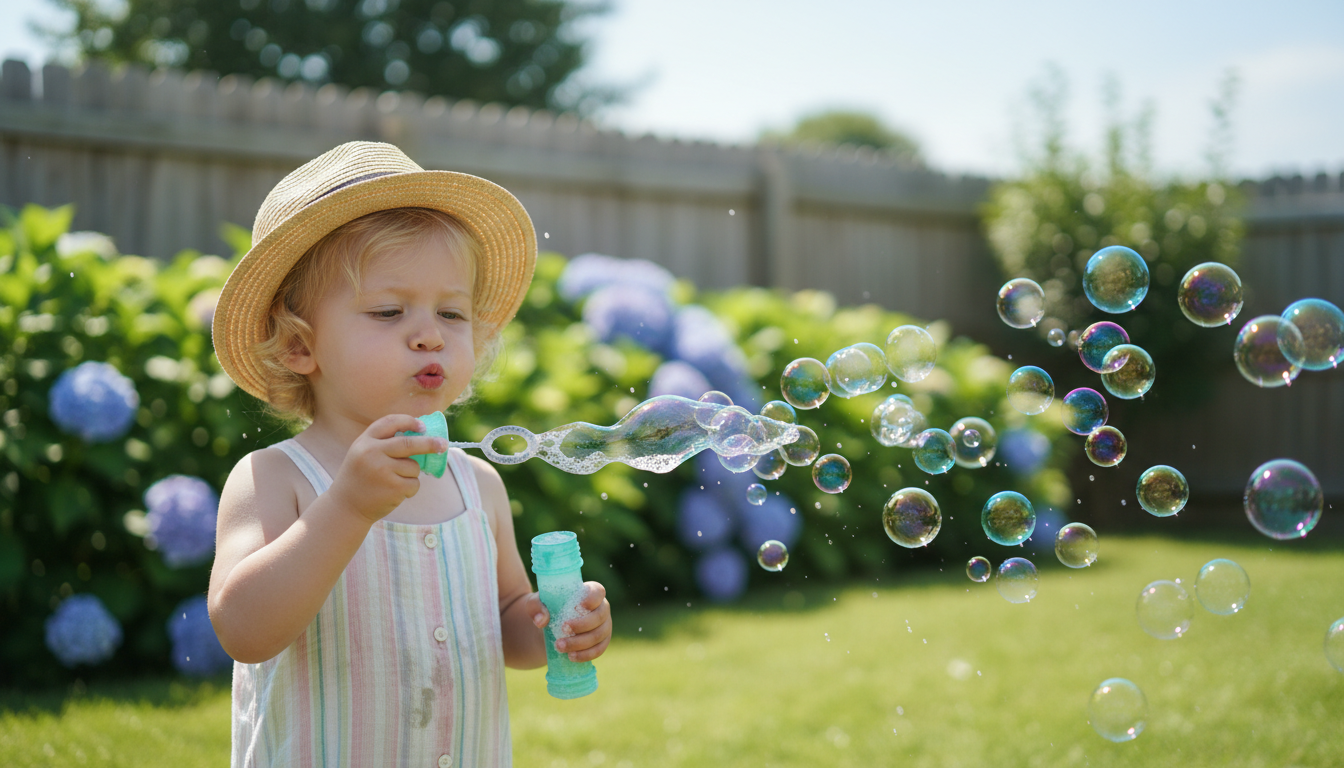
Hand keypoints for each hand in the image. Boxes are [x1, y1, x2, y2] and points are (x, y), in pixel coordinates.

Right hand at [328, 414, 446, 523]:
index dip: (408, 422)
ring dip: (411, 474)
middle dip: (430, 443)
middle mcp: (372, 452)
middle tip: (443, 445)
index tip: (422, 426)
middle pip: (409, 443)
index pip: (389, 422)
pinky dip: (410, 489)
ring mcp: (382, 470)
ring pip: (414, 466)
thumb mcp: (362, 454)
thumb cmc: (360, 479)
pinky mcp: (393, 487)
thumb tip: (420, 435)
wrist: (346, 507)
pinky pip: (414, 483)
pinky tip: (395, 493)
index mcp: (364, 441)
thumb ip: (384, 444)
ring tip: (393, 482)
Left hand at [528, 582, 611, 662]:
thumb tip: (541, 620)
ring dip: (580, 643)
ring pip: (598, 636)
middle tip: (563, 630)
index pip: (598, 592)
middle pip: (599, 617)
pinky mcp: (601, 642)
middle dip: (582, 625)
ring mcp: (604, 626)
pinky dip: (585, 655)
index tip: (578, 607)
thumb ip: (536, 606)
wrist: (550, 627)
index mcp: (590, 592)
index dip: (592, 599)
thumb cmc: (547, 608)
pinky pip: (599, 650)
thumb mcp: (536, 603)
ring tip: (559, 647)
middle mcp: (601, 608)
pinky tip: (571, 656)